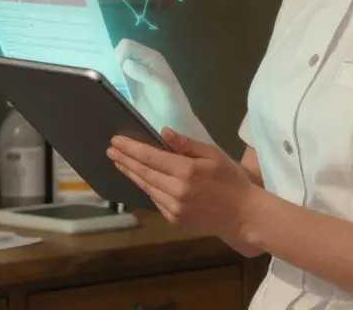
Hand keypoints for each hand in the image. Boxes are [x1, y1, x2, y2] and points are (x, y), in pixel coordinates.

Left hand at [108, 127, 260, 241]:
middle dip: (125, 160)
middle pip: (143, 172)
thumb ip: (186, 144)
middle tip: (111, 150)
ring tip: (120, 162)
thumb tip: (163, 133)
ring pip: (146, 186)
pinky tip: (140, 178)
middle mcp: (175, 191)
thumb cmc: (231, 180)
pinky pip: (154, 199)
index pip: (150, 157)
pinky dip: (145, 186)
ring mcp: (173, 207)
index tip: (116, 141)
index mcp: (186, 171)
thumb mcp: (213, 154)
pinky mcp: (174, 219)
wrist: (242, 216)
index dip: (131, 148)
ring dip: (131, 173)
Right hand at [116, 40, 215, 144]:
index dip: (119, 55)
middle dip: (111, 63)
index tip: (118, 71)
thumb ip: (147, 75)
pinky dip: (108, 85)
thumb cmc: (174, 105)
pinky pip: (112, 82)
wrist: (175, 126)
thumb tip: (126, 63)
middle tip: (110, 80)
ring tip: (107, 88)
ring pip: (113, 68)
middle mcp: (140, 64)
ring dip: (108, 75)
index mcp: (150, 57)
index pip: (127, 46)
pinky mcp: (126, 91)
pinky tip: (107, 94)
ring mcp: (132, 77)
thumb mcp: (165, 88)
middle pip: (117, 55)